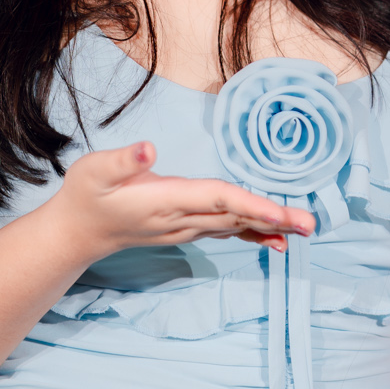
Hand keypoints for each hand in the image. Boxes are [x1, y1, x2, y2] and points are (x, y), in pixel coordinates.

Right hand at [54, 141, 315, 262]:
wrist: (76, 233)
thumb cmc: (85, 196)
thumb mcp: (94, 170)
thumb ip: (122, 160)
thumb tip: (149, 148)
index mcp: (166, 200)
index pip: (218, 201)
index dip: (251, 205)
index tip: (281, 213)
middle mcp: (182, 219)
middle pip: (236, 218)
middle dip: (274, 220)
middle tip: (313, 224)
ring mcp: (185, 228)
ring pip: (236, 227)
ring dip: (270, 227)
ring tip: (304, 229)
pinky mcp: (185, 229)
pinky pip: (226, 232)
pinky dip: (253, 233)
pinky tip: (276, 240)